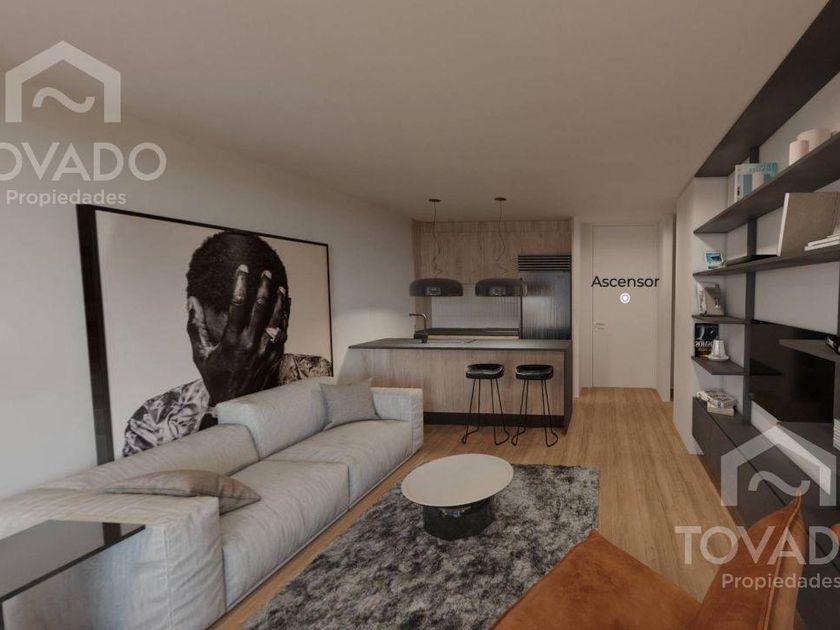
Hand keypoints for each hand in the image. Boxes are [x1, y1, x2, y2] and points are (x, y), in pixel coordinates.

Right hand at [187, 265, 288, 404]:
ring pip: (276, 319)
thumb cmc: (215, 376)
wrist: (235, 400)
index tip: (242, 270)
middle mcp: (251, 343)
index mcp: (232, 340)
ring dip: (279, 301)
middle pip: (261, 308)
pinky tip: (286, 306)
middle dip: (264, 287)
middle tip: (265, 274)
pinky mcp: (275, 355)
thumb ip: (196, 326)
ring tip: (280, 287)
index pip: (238, 305)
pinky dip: (285, 317)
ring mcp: (265, 350)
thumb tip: (192, 301)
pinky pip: (283, 332)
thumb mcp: (200, 353)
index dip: (240, 284)